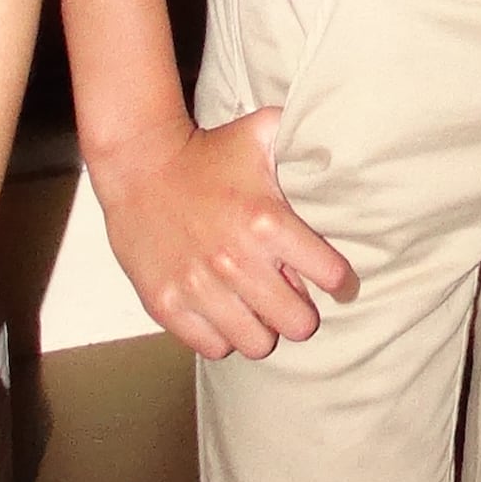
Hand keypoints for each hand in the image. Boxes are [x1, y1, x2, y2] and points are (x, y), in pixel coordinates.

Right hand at [92, 111, 359, 361]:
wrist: (138, 164)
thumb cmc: (207, 152)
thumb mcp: (260, 133)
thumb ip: (304, 139)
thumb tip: (343, 137)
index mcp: (267, 222)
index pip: (330, 276)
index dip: (339, 281)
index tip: (336, 281)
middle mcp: (236, 260)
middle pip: (298, 324)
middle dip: (301, 312)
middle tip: (291, 299)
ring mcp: (198, 287)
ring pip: (257, 344)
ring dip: (262, 327)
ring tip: (255, 308)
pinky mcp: (166, 304)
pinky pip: (213, 347)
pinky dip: (222, 335)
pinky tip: (222, 311)